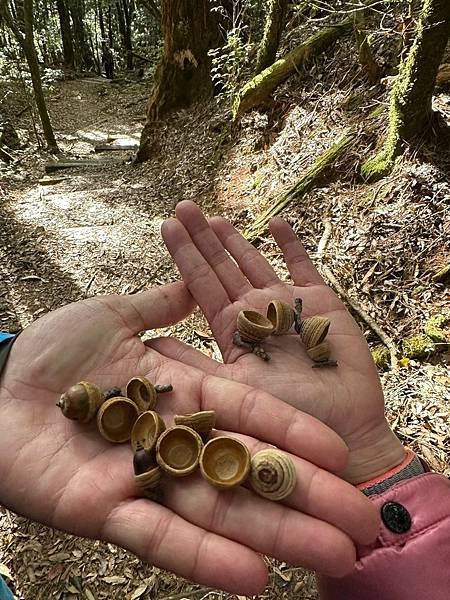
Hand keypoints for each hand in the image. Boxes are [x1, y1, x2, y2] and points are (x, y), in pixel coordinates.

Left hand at [0, 283, 376, 594]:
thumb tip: (193, 282)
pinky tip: (254, 579)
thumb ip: (159, 306)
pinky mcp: (106, 514)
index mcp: (180, 393)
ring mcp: (143, 480)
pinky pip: (162, 539)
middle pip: (247, 470)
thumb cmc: (52, 352)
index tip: (339, 454)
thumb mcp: (112, 315)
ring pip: (218, 511)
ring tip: (331, 554)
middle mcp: (173, 440)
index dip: (293, 434)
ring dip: (276, 534)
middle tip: (362, 521)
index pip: (248, 414)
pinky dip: (205, 558)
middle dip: (305, 494)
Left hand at [160, 201, 405, 483]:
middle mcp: (255, 314)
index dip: (185, 254)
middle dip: (204, 237)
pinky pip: (303, 266)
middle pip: (223, 267)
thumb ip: (193, 363)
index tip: (167, 225)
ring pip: (256, 263)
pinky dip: (291, 245)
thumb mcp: (229, 389)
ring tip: (217, 216)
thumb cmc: (287, 415)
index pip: (200, 284)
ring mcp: (287, 306)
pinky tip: (276, 224)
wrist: (341, 430)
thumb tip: (150, 344)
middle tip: (184, 206)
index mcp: (231, 330)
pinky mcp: (320, 303)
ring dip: (237, 240)